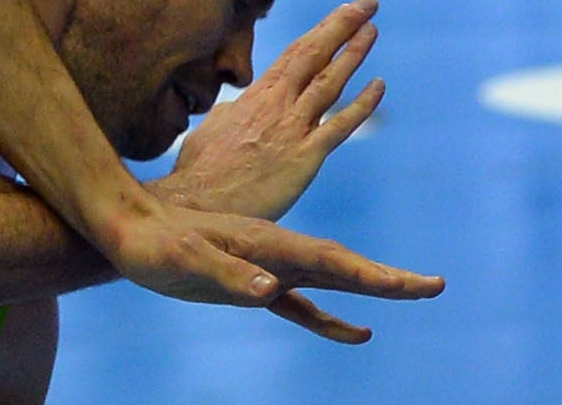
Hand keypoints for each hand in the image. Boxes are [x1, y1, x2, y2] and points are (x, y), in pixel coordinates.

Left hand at [99, 195, 442, 347]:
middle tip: (435, 285)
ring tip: (410, 294)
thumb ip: (228, 273)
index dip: (375, 276)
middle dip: (388, 279)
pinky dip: (331, 319)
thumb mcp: (185, 260)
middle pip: (344, 267)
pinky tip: (356, 333)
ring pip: (330, 282)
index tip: (417, 283)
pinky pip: (301, 306)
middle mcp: (275, 252)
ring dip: (369, 291)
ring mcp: (266, 267)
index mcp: (267, 244)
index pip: (332, 262)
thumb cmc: (153, 243)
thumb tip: (269, 290)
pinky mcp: (251, 284)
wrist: (126, 228)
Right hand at [158, 0, 383, 223]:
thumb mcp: (212, 129)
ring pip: (329, 82)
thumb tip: (235, 107)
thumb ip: (231, 113)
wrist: (198, 205)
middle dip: (343, 25)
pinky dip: (362, 105)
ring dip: (353, 54)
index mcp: (256, 96)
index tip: (342, 11)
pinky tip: (379, 86)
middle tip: (367, 2)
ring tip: (373, 30)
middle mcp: (277, 105)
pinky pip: (340, 126)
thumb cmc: (200, 172)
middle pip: (314, 55)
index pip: (295, 53)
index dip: (322, 30)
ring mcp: (292, 129)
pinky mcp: (305, 157)